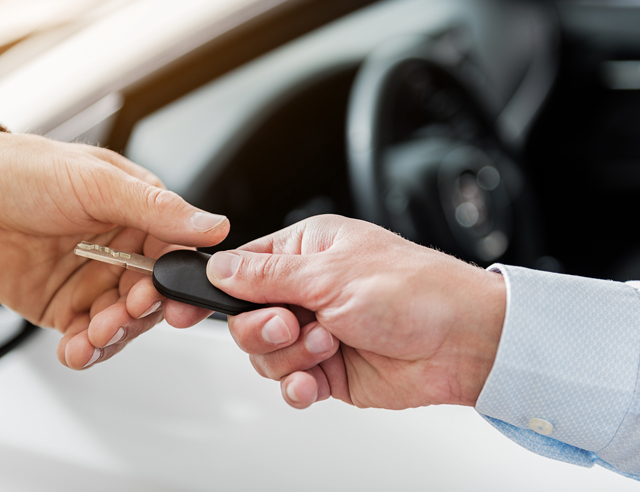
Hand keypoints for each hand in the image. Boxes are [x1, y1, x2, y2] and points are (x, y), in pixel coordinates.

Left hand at [0, 127, 227, 368]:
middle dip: (142, 312)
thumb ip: (157, 210)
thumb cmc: (28, 171)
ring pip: (124, 323)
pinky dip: (87, 350)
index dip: (178, 282)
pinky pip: (87, 338)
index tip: (170, 298)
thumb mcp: (98, 182)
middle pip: (154, 297)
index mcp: (143, 217)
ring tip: (97, 333)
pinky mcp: (66, 308)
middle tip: (125, 312)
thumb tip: (213, 226)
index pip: (178, 256)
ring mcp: (96, 283)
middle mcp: (126, 253)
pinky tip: (78, 350)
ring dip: (116, 334)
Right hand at [198, 215, 504, 409]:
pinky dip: (296, 385)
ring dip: (289, 355)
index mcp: (305, 253)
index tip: (178, 306)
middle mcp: (308, 291)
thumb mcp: (331, 274)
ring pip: (263, 353)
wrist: (461, 342)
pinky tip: (314, 378)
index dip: (209, 288)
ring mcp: (317, 331)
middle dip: (262, 328)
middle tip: (292, 324)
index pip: (240, 268)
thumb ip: (266, 276)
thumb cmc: (415, 290)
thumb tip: (217, 268)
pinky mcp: (329, 369)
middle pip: (245, 317)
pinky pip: (289, 382)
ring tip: (326, 345)